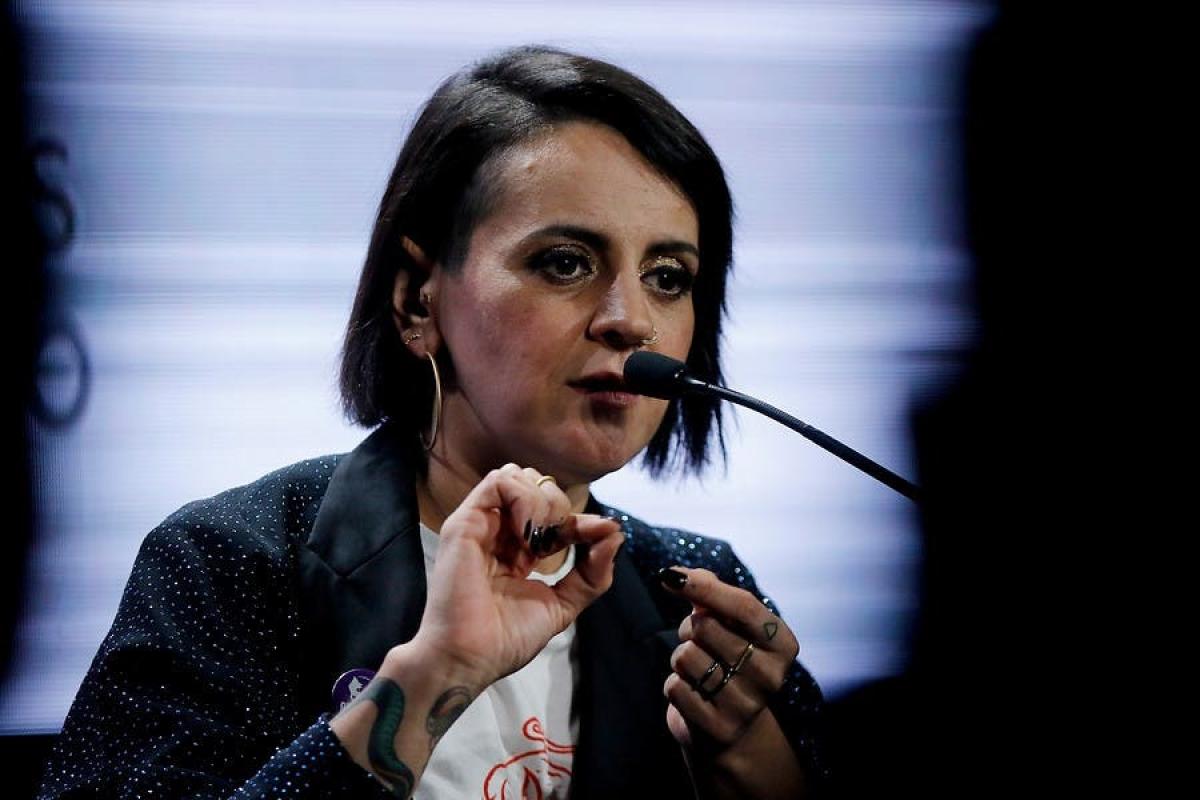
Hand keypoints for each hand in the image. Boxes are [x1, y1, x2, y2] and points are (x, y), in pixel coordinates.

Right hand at [406, 463, 624, 689]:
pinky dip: (525, 499)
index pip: (553, 513)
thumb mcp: (563, 605)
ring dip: (542, 502)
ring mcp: (480, 524)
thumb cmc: (506, 638)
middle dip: (560, 506)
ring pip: (518, 475)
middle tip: (558, 543)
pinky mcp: (465, 522)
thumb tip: (615, 533)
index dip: (579, 519)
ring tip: (538, 541)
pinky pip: (501, 481)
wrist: (471, 657)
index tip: (600, 533)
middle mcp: (497, 532)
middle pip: (536, 484)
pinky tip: (527, 535)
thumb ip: (592, 573)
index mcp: (516, 549)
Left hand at [660, 567, 799, 752]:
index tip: (670, 576)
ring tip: (698, 670)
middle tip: (701, 643)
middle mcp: (771, 675)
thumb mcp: (728, 623)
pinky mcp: (720, 728)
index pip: (743, 605)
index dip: (704, 587)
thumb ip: (710, 593)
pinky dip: (675, 685)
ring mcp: (748, 705)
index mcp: (782, 644)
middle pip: (706, 627)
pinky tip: (694, 694)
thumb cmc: (726, 659)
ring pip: (687, 656)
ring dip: (680, 658)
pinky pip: (675, 687)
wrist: (730, 724)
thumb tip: (676, 576)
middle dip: (690, 629)